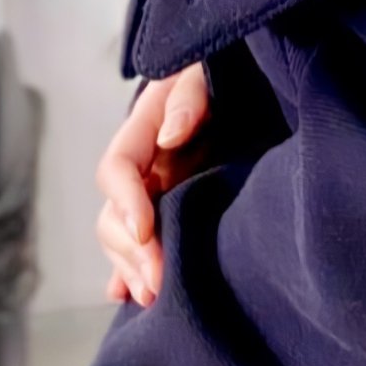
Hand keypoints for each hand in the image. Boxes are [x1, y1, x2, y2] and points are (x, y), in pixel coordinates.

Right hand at [94, 60, 212, 305]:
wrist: (251, 78)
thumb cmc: (228, 69)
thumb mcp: (207, 71)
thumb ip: (189, 96)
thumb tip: (169, 135)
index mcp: (145, 126)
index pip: (117, 166)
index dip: (125, 201)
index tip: (146, 231)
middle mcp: (143, 162)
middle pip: (114, 212)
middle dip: (130, 250)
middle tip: (156, 283)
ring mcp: (154, 188)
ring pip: (123, 235)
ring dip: (130, 267)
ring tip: (152, 297)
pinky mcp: (170, 207)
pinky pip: (139, 244)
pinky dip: (129, 270)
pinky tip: (126, 295)